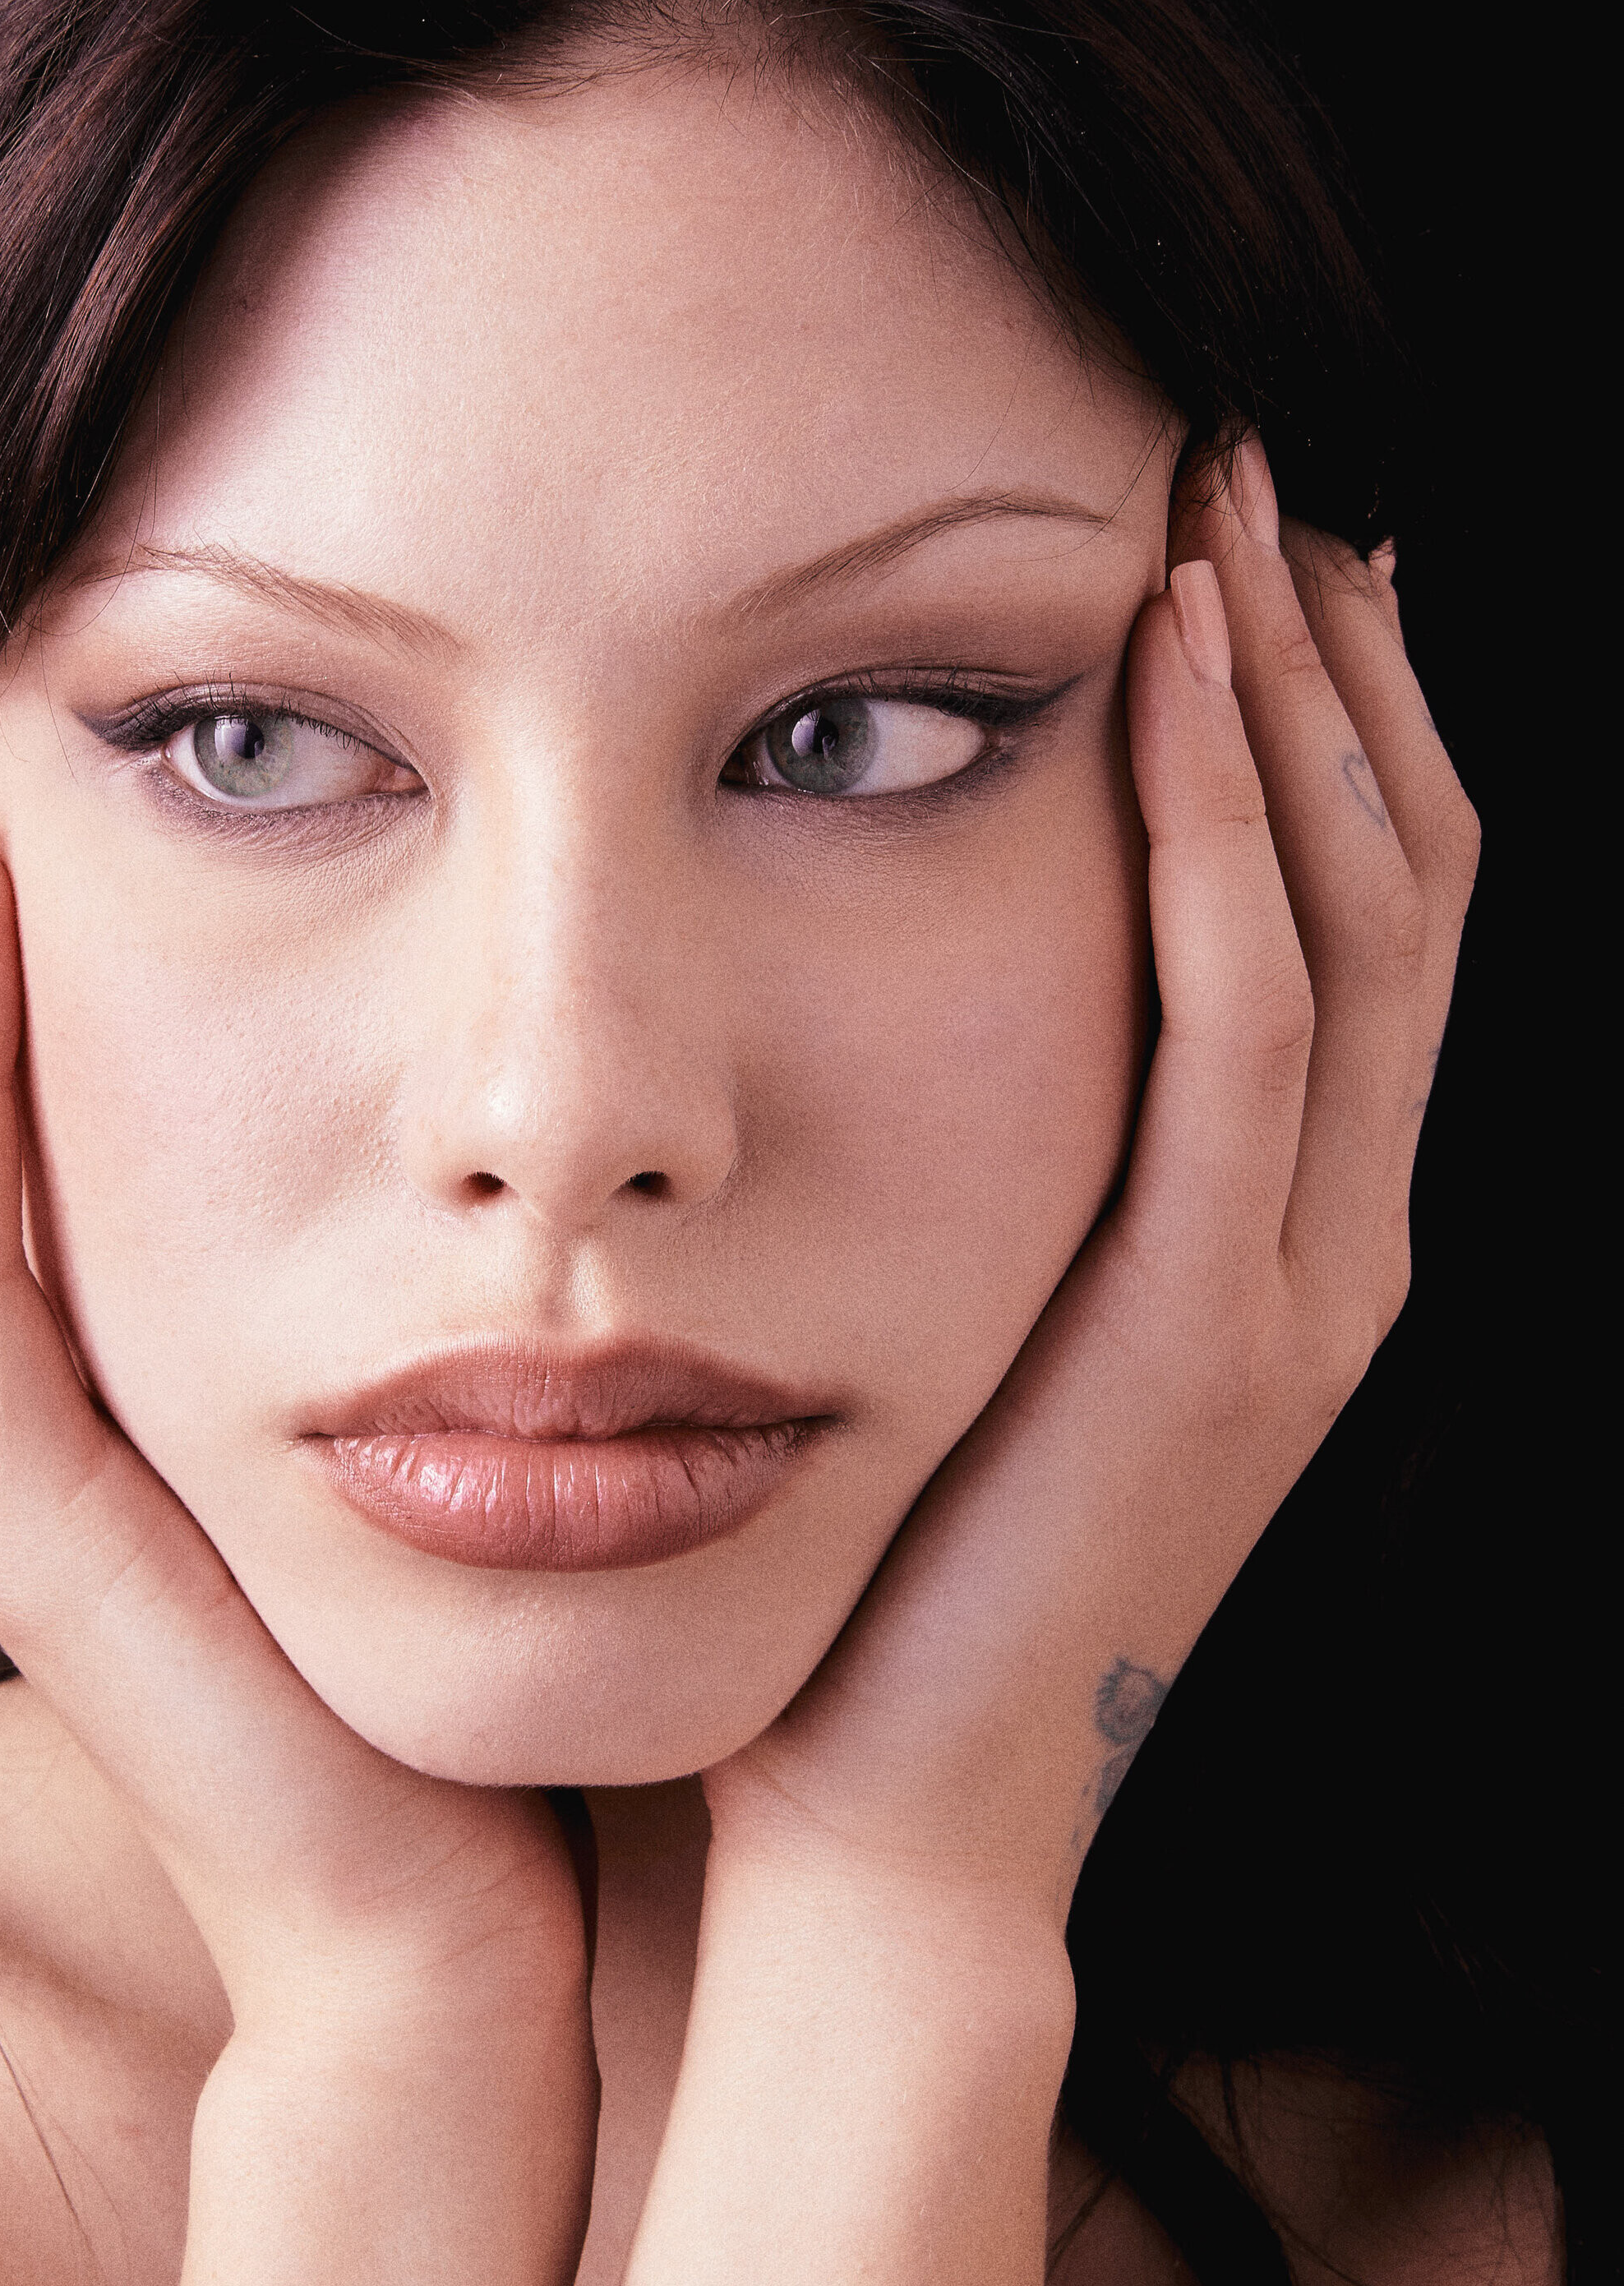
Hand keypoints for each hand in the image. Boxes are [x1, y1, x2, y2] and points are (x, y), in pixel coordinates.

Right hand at [0, 706, 582, 2019]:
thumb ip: (447, 1226)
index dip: (16, 883)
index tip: (70, 685)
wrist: (475, 1911)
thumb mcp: (469, 1381)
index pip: (19, 1063)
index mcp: (129, 1333)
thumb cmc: (511, 1638)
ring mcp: (5, 1446)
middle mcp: (34, 1378)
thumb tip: (554, 1033)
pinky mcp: (19, 1517)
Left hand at [706, 439, 1477, 1927]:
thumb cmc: (898, 1576)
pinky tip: (1164, 674)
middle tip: (1253, 464)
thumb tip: (932, 989)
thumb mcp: (985, 1331)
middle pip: (1393, 882)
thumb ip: (1016, 1172)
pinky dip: (1216, 834)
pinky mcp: (1205, 1332)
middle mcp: (1332, 1247)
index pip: (1355, 923)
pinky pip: (1241, 1028)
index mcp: (1286, 1241)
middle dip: (1335, 662)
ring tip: (1225, 506)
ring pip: (1352, 921)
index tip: (1238, 552)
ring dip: (1294, 697)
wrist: (891, 1821)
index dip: (1327, 722)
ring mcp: (1295, 1290)